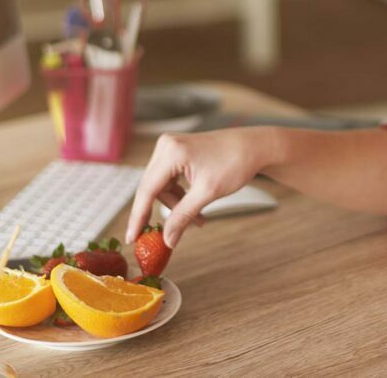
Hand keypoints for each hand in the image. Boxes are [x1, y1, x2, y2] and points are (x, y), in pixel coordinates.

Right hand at [126, 128, 274, 248]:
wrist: (254, 146)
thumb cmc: (235, 163)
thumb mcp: (208, 193)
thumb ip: (184, 216)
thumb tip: (167, 240)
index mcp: (171, 152)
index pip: (146, 190)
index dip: (138, 217)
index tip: (132, 238)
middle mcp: (166, 146)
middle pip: (152, 188)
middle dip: (164, 212)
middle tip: (167, 236)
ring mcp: (170, 147)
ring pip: (161, 187)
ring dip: (176, 206)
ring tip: (198, 220)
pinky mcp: (177, 151)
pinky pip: (170, 180)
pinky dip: (180, 196)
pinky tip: (195, 208)